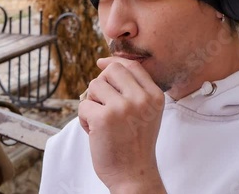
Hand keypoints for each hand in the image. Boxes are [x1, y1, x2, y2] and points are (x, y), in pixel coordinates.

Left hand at [78, 57, 165, 192]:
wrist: (134, 174)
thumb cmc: (136, 144)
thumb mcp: (147, 112)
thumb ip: (135, 89)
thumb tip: (105, 64)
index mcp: (155, 96)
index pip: (132, 66)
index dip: (114, 63)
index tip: (102, 64)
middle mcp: (142, 99)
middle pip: (112, 71)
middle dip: (101, 84)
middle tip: (102, 104)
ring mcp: (123, 107)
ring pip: (94, 86)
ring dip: (92, 102)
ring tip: (100, 121)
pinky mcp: (104, 118)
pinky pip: (83, 105)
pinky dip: (83, 119)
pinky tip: (94, 132)